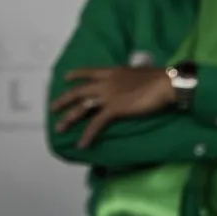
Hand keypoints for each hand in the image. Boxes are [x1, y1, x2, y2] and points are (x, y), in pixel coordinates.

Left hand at [51, 66, 178, 148]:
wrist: (164, 83)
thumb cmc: (157, 78)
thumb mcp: (138, 73)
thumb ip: (128, 79)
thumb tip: (130, 83)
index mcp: (112, 72)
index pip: (88, 72)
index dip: (76, 75)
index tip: (65, 78)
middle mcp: (105, 82)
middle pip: (78, 91)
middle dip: (63, 100)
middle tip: (52, 108)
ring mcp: (108, 96)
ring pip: (81, 108)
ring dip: (69, 119)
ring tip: (59, 128)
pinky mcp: (114, 109)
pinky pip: (96, 124)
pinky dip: (87, 135)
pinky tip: (81, 144)